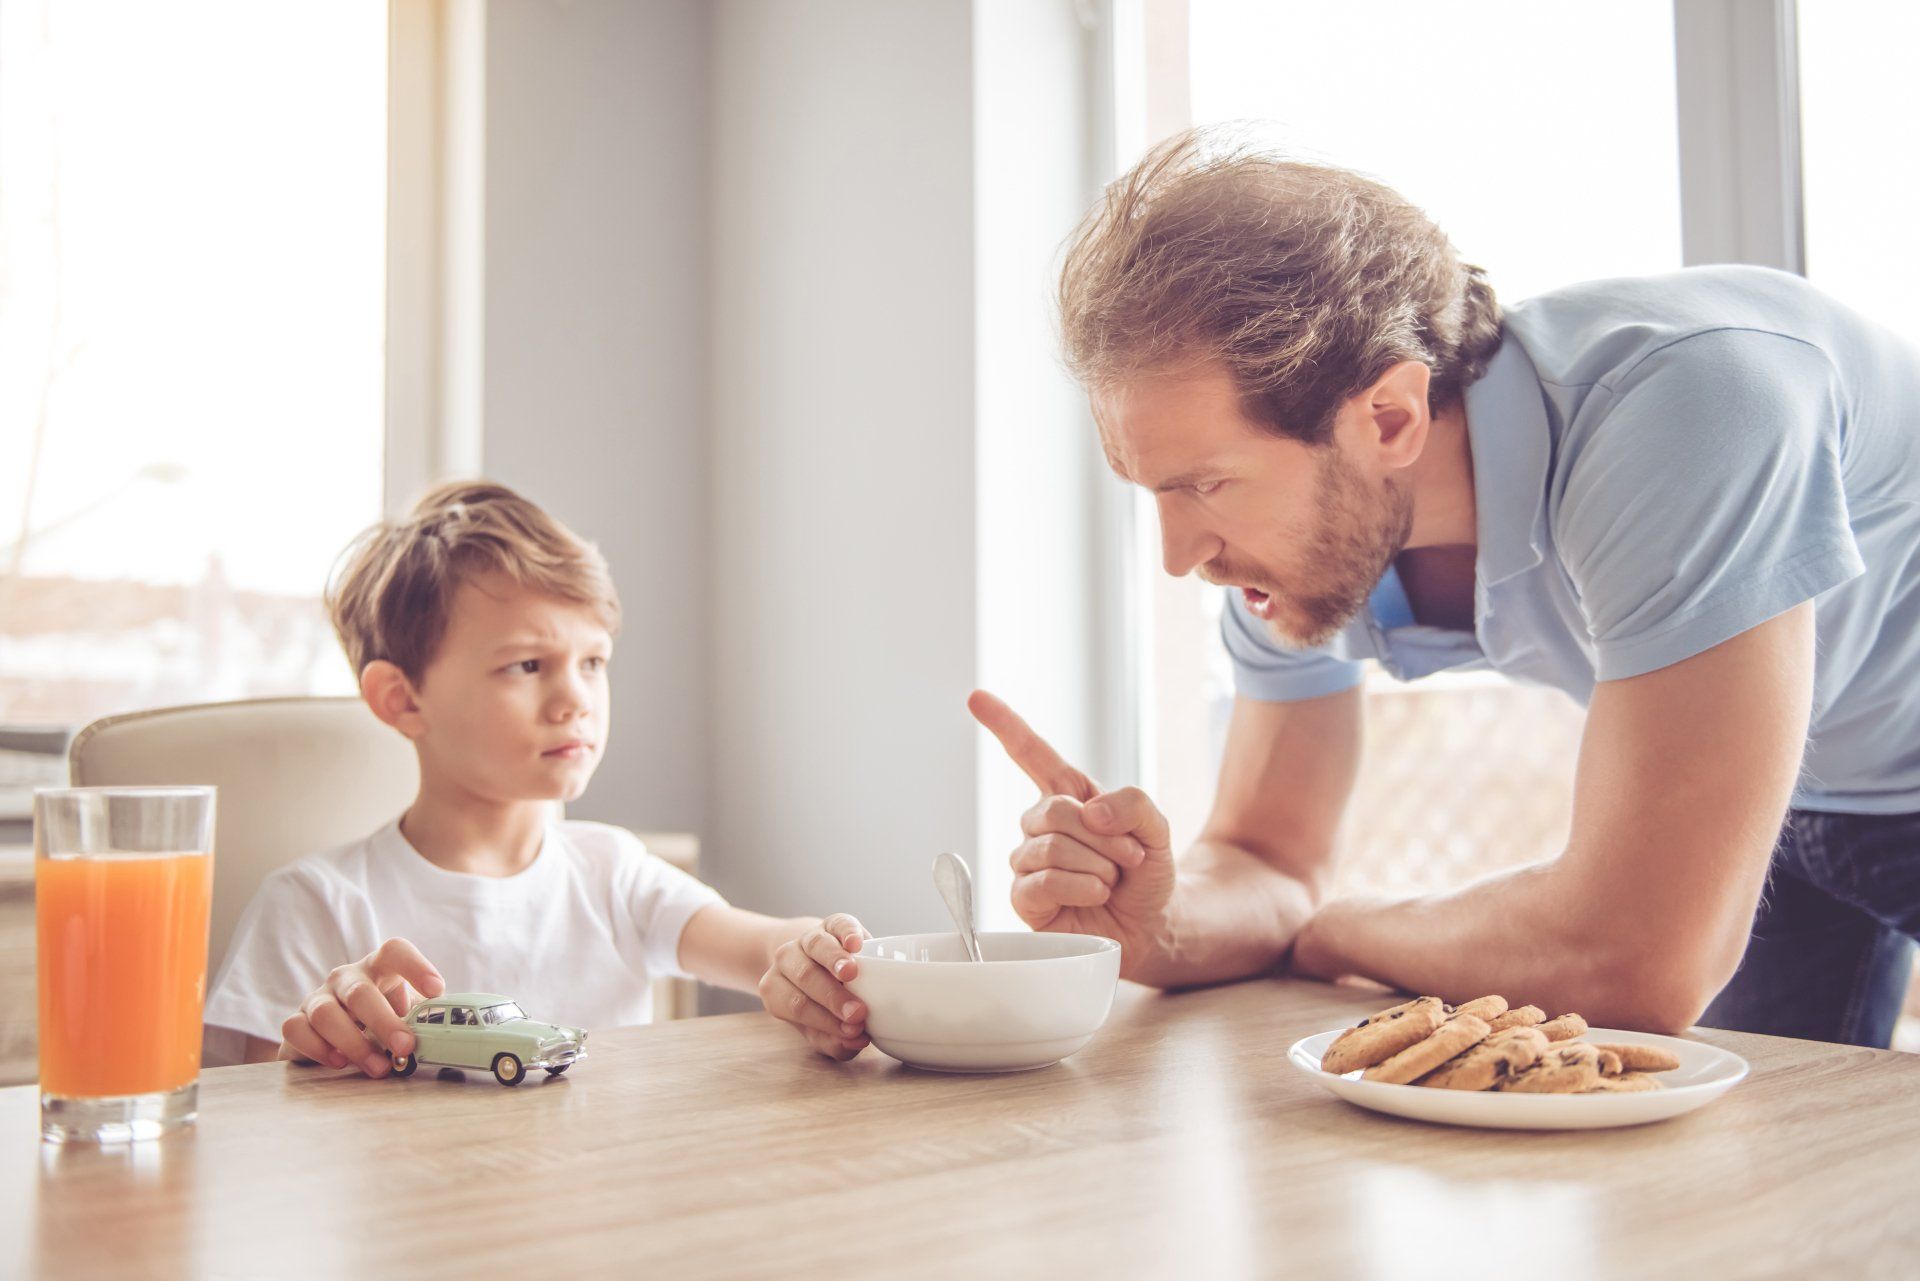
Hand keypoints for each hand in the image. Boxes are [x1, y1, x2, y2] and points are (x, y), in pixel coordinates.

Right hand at [279, 937, 445, 1076]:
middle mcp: (345, 978)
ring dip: (355, 1044)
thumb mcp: (404, 1013)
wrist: (335, 1036)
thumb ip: (422, 1019)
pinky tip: (340, 1062)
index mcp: (378, 968)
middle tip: (405, 1047)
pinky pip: (297, 1030)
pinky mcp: (296, 1021)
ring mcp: (317, 998)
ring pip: (327, 1014)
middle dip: (384, 1022)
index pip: (395, 951)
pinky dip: (319, 1049)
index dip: (416, 966)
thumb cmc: (380, 1020)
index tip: (436, 990)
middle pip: (360, 992)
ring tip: (378, 1068)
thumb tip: (445, 1036)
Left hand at [758, 912, 870, 1060]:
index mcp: (776, 989)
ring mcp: (808, 938)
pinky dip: (848, 933)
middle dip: (832, 997)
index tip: (852, 1031)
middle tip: (857, 1013)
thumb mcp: (820, 1027)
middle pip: (805, 977)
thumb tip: (855, 1041)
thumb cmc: (821, 1004)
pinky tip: (857, 944)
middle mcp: (786, 960)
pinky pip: (838, 924)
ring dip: (833, 960)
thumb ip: (834, 1040)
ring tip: (851, 974)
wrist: (820, 962)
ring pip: (816, 945)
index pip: (797, 1007)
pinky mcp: (833, 923)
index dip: (824, 1021)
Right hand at [968, 689, 1178, 981]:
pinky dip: (1081, 887)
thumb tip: (1089, 812)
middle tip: (1130, 857)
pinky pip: (1044, 881)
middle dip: (1105, 837)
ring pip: (1052, 847)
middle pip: (1056, 810)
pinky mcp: (1025, 898)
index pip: (1032, 754)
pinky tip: (1096, 894)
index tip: (976, 697)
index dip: (1004, 724)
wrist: (1151, 924)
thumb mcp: (1156, 828)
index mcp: (1069, 796)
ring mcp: (1029, 860)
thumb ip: (1132, 804)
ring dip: (1097, 865)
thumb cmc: (1146, 874)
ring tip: (1112, 880)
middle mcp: (1041, 824)